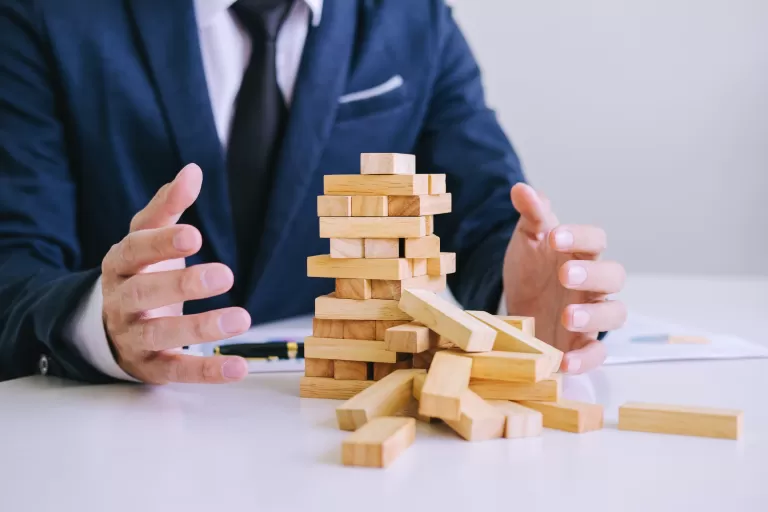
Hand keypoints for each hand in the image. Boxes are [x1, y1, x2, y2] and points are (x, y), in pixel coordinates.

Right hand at [101, 164, 250, 383]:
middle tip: (224, 275)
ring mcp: (132, 336)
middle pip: (144, 293)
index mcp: (120, 264)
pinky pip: (175, 370)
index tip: (195, 235)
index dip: (162, 244)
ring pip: (160, 334)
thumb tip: (193, 170)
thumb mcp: (147, 239)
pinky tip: (238, 366)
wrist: (108, 327)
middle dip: (182, 284)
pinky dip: (206, 370)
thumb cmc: (139, 273)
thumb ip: (167, 208)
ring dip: (200, 328)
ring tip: (241, 319)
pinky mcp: (149, 367)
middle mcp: (121, 301)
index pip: (134, 250)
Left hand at [503, 183, 625, 373]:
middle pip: (613, 276)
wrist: (518, 303)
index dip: (579, 237)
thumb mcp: (527, 240)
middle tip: (564, 275)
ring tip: (566, 316)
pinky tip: (564, 361)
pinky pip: (595, 353)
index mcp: (581, 254)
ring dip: (593, 316)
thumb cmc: (532, 268)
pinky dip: (585, 359)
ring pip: (614, 314)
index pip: (595, 240)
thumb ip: (531, 215)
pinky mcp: (581, 343)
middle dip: (592, 275)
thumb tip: (522, 188)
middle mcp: (592, 284)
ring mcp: (590, 314)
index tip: (553, 237)